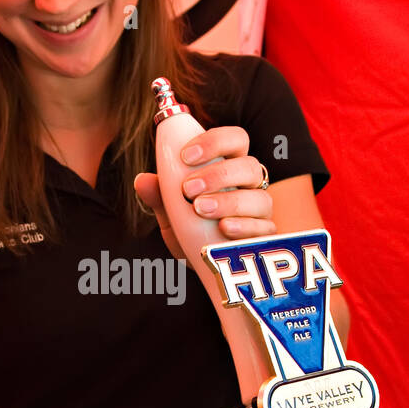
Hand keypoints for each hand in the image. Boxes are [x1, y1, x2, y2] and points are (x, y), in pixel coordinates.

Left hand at [134, 125, 274, 259]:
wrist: (207, 268)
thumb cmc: (192, 231)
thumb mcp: (172, 214)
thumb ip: (160, 196)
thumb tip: (142, 181)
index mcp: (230, 168)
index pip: (235, 140)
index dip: (214, 141)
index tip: (186, 155)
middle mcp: (250, 186)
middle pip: (249, 166)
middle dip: (218, 174)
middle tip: (188, 189)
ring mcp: (261, 212)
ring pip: (258, 198)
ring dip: (228, 201)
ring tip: (200, 209)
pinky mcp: (267, 237)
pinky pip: (263, 228)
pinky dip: (242, 227)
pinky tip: (224, 228)